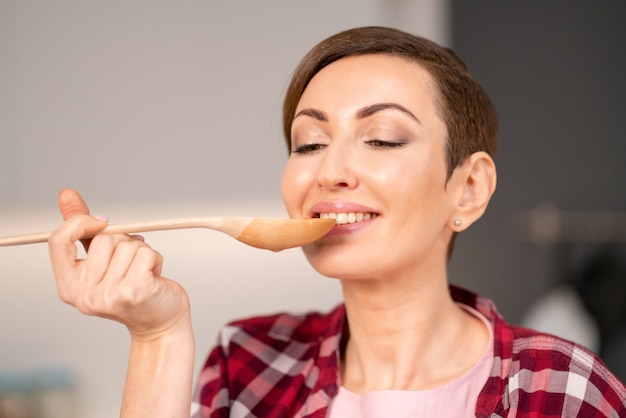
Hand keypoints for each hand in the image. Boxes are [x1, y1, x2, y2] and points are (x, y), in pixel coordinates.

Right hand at [48, 189, 190, 340]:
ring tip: (143, 272)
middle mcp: (85, 295)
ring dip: (142, 252)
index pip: (58, 241)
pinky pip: (146, 253)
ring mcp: (109, 295)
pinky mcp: (134, 291)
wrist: (160, 323)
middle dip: (124, 242)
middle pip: (102, 239)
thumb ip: (83, 231)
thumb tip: (66, 195)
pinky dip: (155, 258)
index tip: (101, 220)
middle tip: (131, 263)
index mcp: (69, 287)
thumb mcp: (103, 262)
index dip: (79, 222)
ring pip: (127, 244)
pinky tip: (154, 276)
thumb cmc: (133, 290)